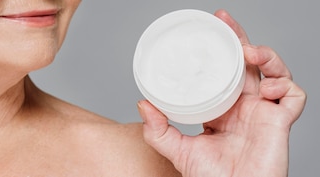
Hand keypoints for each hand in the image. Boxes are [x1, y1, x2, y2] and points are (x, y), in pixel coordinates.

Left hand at [138, 10, 305, 176]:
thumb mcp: (177, 150)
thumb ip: (158, 130)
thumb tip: (142, 104)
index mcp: (224, 109)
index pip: (223, 71)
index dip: (219, 51)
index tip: (207, 31)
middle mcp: (245, 107)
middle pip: (248, 64)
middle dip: (240, 38)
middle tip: (224, 21)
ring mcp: (265, 113)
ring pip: (275, 72)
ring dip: (266, 56)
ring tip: (249, 51)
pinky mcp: (281, 123)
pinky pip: (294, 96)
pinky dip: (286, 85)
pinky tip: (269, 87)